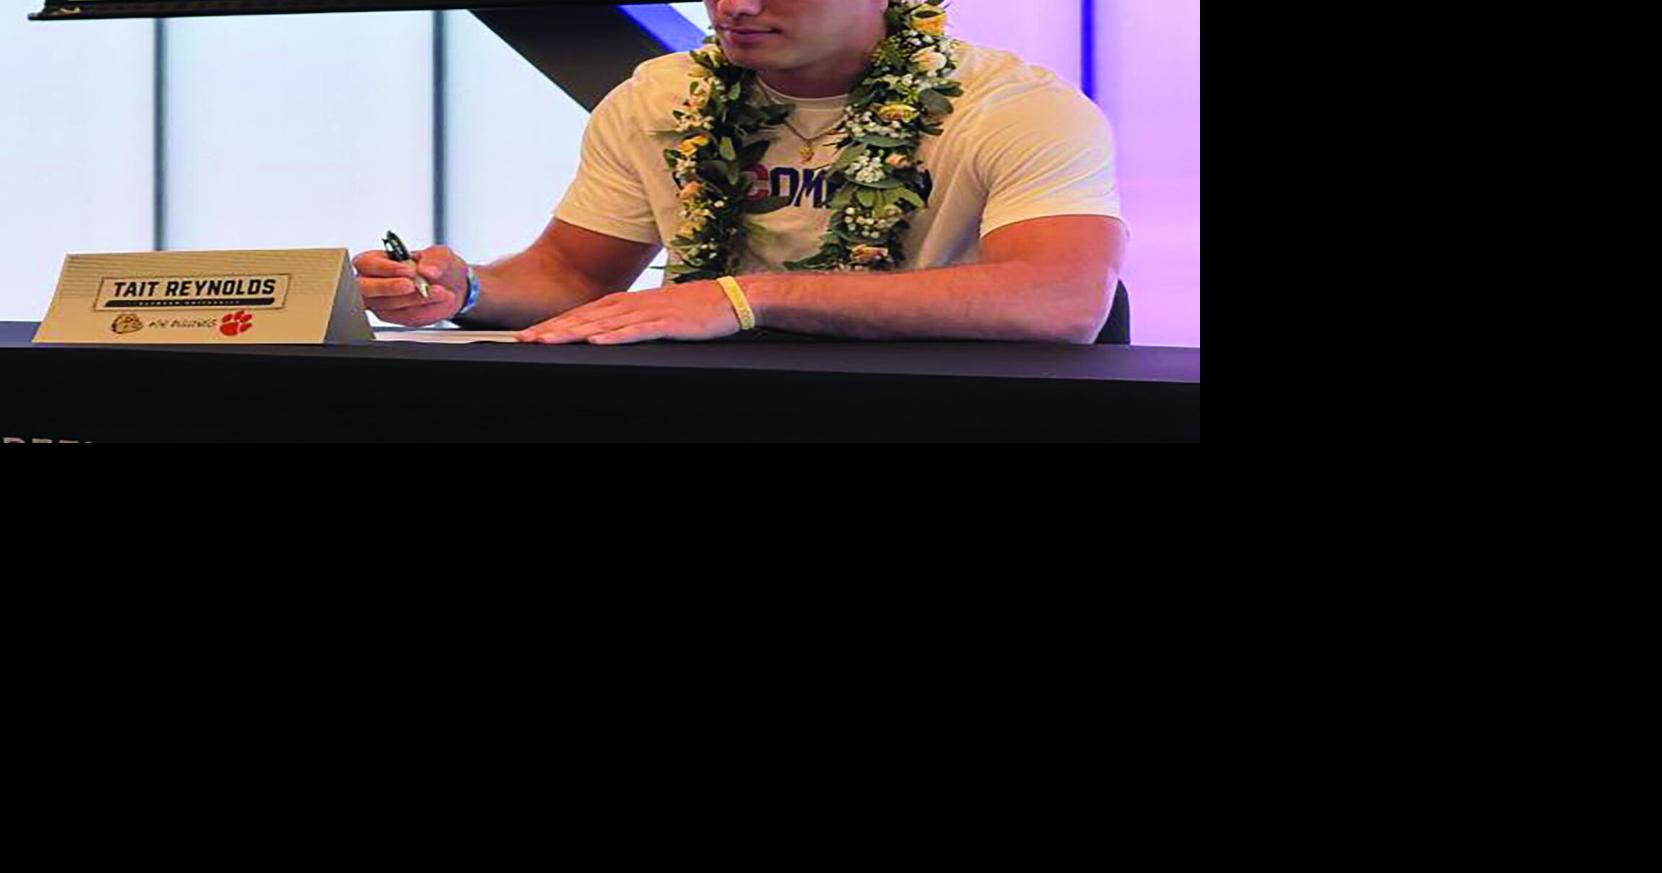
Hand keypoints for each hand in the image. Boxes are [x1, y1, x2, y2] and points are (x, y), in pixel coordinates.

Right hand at [352, 245, 469, 326]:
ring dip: (415, 300)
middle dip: (388, 288)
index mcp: (374, 260)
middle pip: (365, 290)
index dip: (386, 268)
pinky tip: (438, 301)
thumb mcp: (440, 254)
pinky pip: (406, 317)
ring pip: (389, 306)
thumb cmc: (436, 266)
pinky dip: (425, 310)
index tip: (409, 270)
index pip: (366, 263)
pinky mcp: (395, 317)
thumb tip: (427, 270)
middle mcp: (371, 283)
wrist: (451, 286)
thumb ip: (435, 258)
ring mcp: (380, 303)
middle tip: (413, 286)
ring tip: (439, 292)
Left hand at [515, 281, 742, 344]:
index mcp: (629, 301)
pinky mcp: (668, 323)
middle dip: (554, 328)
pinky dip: (615, 336)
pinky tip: (597, 342)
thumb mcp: (657, 312)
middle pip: (586, 317)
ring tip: (549, 340)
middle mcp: (633, 304)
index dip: (556, 324)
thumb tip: (609, 332)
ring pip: (604, 324)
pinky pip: (637, 331)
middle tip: (526, 339)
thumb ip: (633, 321)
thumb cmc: (697, 308)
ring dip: (575, 332)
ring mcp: (650, 312)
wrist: (732, 298)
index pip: (585, 313)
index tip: (531, 334)